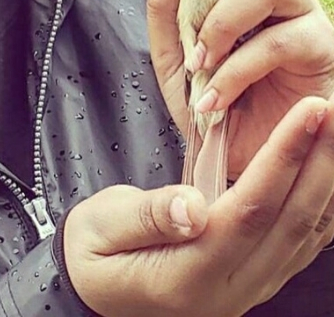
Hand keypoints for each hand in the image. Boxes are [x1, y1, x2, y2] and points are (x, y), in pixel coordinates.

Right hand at [65, 97, 333, 316]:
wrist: (94, 290)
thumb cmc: (91, 252)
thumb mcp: (99, 228)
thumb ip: (146, 216)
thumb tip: (192, 205)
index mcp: (186, 278)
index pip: (248, 213)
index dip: (282, 160)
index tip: (306, 115)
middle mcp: (228, 292)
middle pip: (290, 224)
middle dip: (317, 162)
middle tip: (331, 109)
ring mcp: (247, 290)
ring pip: (303, 235)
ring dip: (325, 180)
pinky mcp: (254, 280)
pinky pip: (300, 244)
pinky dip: (320, 205)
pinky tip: (325, 172)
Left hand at [148, 0, 333, 177]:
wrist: (234, 163)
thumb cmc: (208, 103)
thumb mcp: (172, 53)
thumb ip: (168, 3)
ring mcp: (307, 14)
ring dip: (225, 16)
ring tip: (201, 58)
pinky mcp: (322, 52)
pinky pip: (280, 41)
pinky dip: (236, 68)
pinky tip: (213, 98)